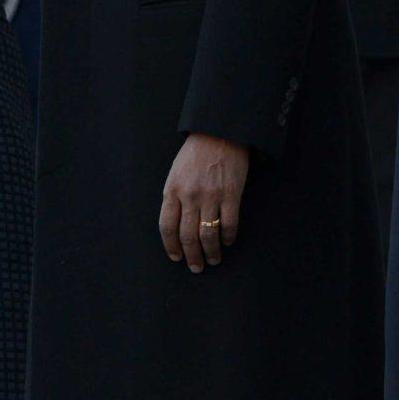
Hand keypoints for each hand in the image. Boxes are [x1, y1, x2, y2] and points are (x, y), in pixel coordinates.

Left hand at [159, 132, 248, 272]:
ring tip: (213, 260)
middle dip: (192, 256)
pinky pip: (229, 223)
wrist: (220, 132)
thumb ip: (174, 196)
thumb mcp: (176, 172)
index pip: (167, 227)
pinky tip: (228, 241)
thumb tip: (176, 223)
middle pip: (187, 236)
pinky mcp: (231, 194)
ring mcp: (211, 196)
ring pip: (208, 234)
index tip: (176, 257)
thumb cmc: (196, 152)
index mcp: (172, 190)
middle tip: (196, 267)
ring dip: (210, 252)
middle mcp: (189, 196)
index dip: (171, 246)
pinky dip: (228, 237)